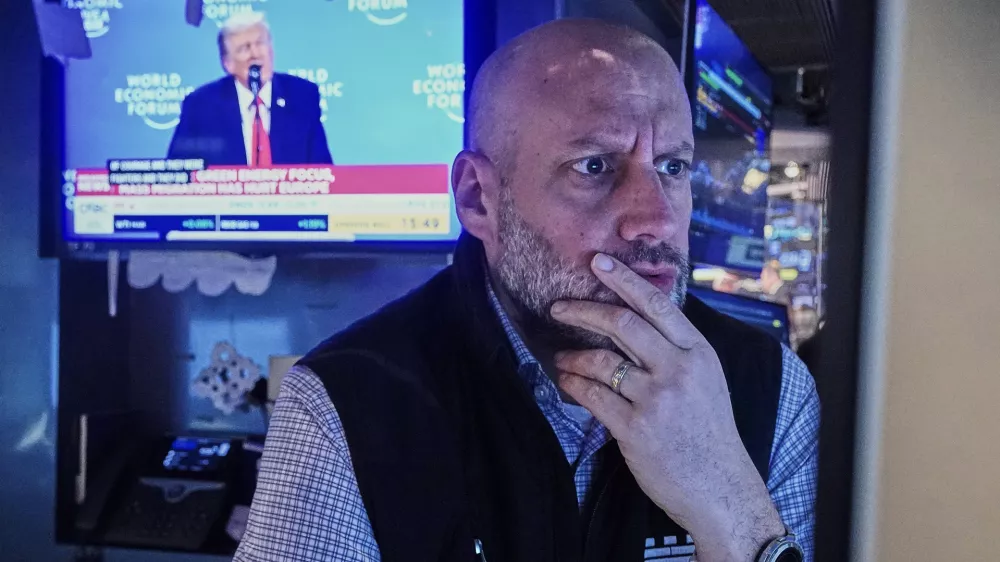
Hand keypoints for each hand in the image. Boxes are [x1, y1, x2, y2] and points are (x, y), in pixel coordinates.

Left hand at [550, 253, 783, 560]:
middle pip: (622, 323)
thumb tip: (636, 319)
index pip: (656, 304)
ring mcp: (657, 398)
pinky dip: (573, 384)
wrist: (719, 487)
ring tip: (561, 358)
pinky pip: (593, 395)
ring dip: (573, 355)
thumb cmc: (708, 433)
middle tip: (558, 307)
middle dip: (584, 309)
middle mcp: (679, 369)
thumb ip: (676, 350)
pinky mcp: (635, 428)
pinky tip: (566, 382)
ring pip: (601, 360)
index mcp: (698, 352)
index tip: (597, 262)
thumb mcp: (706, 380)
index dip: (623, 279)